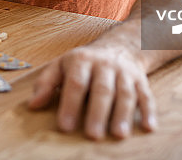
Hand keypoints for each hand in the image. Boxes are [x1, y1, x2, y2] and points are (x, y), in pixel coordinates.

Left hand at [28, 42, 156, 139]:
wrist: (119, 45)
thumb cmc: (84, 62)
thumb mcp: (61, 65)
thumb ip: (45, 83)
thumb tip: (33, 105)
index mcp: (81, 61)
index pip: (75, 82)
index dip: (70, 104)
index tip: (64, 126)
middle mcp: (104, 65)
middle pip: (102, 89)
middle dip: (97, 112)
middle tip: (92, 135)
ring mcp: (124, 73)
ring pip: (125, 93)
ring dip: (123, 115)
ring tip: (118, 135)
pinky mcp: (141, 81)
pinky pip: (146, 95)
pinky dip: (149, 111)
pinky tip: (149, 128)